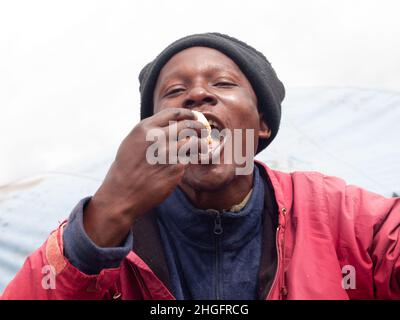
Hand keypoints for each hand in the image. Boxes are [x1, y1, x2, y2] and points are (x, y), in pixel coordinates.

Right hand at [83, 108, 204, 246]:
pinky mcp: (175, 168)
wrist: (122, 195)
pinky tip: (191, 161)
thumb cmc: (125, 170)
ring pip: (192, 142)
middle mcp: (157, 138)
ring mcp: (167, 152)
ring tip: (201, 147)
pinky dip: (192, 159)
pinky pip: (189, 159)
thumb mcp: (132, 142)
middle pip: (187, 125)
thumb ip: (150, 132)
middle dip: (199, 127)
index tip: (194, 117)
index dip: (187, 114)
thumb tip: (169, 125)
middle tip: (203, 131)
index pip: (173, 113)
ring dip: (200, 144)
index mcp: (144, 128)